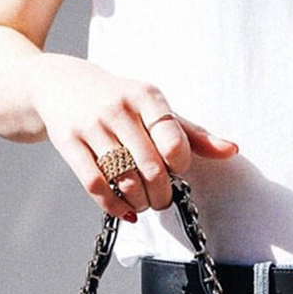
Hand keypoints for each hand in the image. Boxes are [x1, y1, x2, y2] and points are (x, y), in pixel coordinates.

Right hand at [29, 54, 237, 219]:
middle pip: (152, 169)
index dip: (180, 166)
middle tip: (162, 199)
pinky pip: (96, 186)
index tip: (176, 170)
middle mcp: (119, 108)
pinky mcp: (68, 142)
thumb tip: (232, 150)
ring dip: (140, 203)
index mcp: (147, 96)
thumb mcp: (156, 109)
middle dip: (162, 194)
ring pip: (125, 180)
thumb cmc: (121, 102)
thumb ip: (194, 134)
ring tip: (143, 203)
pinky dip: (114, 206)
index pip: (174, 142)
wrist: (60, 83)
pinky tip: (125, 210)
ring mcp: (91, 125)